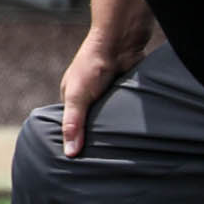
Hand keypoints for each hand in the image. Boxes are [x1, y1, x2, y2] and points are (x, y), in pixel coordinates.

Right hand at [58, 28, 144, 157]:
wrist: (121, 41)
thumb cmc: (93, 64)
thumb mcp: (78, 97)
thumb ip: (73, 124)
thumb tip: (69, 153)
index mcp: (71, 98)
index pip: (70, 125)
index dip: (74, 141)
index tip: (80, 161)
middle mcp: (88, 96)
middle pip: (91, 123)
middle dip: (96, 137)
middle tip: (103, 160)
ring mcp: (108, 94)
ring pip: (110, 118)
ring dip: (114, 128)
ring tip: (120, 150)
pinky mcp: (126, 91)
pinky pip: (125, 110)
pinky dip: (128, 119)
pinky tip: (134, 131)